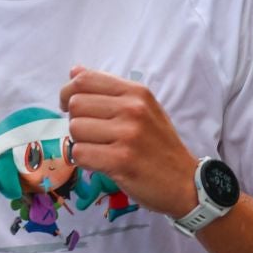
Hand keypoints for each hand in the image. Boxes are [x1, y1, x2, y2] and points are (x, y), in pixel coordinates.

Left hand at [59, 67, 196, 216]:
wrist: (184, 181)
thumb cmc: (159, 145)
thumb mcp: (143, 108)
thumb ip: (109, 90)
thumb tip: (74, 71)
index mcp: (136, 92)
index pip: (84, 79)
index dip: (68, 92)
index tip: (68, 106)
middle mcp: (132, 109)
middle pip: (76, 105)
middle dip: (77, 121)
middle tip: (91, 134)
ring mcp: (127, 135)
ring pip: (75, 130)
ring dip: (81, 143)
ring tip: (100, 149)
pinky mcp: (120, 161)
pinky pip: (80, 154)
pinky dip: (84, 160)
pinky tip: (100, 162)